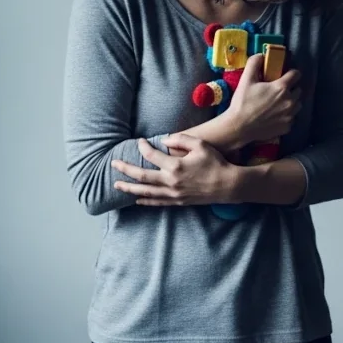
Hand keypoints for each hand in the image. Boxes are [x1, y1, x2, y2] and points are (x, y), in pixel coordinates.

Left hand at [110, 134, 242, 205]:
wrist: (228, 185)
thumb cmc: (216, 162)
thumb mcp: (200, 145)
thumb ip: (181, 139)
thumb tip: (163, 141)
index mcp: (175, 166)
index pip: (151, 155)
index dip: (142, 147)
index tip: (139, 141)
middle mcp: (171, 181)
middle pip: (142, 176)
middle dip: (125, 169)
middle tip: (114, 164)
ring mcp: (173, 194)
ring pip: (146, 191)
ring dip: (129, 187)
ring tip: (116, 184)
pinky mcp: (178, 202)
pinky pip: (157, 202)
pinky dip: (145, 201)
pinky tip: (136, 199)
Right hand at [224, 53, 301, 144]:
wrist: (239, 127)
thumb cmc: (242, 102)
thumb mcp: (246, 80)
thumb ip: (254, 63)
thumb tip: (261, 55)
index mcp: (281, 87)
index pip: (296, 74)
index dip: (291, 73)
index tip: (285, 75)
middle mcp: (290, 101)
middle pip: (299, 90)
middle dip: (291, 88)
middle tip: (279, 91)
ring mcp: (290, 115)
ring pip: (297, 105)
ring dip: (291, 102)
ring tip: (278, 104)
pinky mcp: (287, 127)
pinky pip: (292, 118)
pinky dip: (286, 116)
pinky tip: (275, 116)